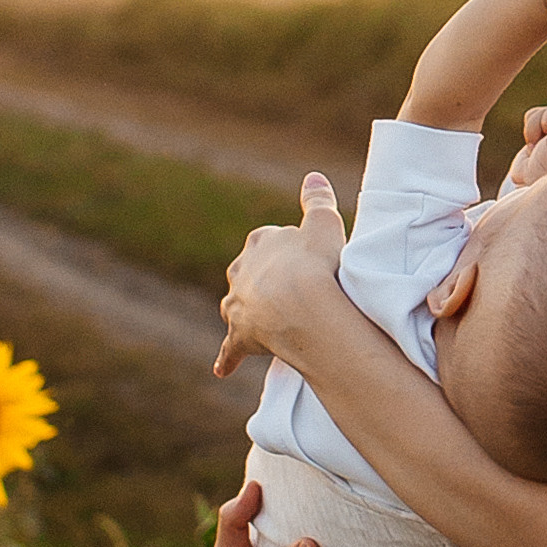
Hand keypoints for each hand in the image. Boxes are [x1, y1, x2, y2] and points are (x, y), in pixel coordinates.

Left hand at [214, 174, 346, 379]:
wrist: (304, 305)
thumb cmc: (317, 263)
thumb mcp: (324, 222)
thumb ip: (318, 200)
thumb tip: (313, 177)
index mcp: (260, 243)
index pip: (267, 239)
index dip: (285, 249)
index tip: (302, 257)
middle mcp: (242, 272)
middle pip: (248, 272)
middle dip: (260, 278)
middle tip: (287, 287)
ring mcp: (238, 305)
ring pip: (235, 306)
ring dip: (244, 311)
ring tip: (259, 318)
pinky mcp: (241, 336)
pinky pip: (231, 349)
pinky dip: (227, 358)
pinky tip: (221, 370)